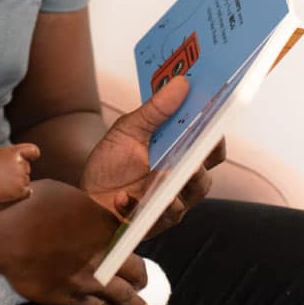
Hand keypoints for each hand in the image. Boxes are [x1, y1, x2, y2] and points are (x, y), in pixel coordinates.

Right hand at [0, 142, 39, 201]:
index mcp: (15, 152)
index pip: (33, 150)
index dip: (33, 154)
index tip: (33, 157)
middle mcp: (21, 164)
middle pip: (27, 167)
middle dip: (19, 169)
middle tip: (6, 173)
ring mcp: (21, 177)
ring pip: (26, 179)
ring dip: (19, 181)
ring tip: (5, 182)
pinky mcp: (20, 190)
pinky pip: (27, 191)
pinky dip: (23, 192)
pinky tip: (14, 191)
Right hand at [0, 180, 150, 304]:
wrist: (6, 233)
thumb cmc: (30, 204)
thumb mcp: (66, 194)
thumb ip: (87, 208)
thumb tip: (89, 214)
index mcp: (105, 225)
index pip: (133, 236)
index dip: (132, 243)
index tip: (129, 247)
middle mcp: (104, 254)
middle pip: (136, 270)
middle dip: (140, 276)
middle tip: (141, 281)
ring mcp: (88, 279)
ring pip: (123, 296)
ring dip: (135, 304)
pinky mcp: (69, 297)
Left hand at [78, 76, 226, 235]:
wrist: (86, 194)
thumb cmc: (113, 161)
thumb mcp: (129, 129)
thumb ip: (156, 109)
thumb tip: (182, 82)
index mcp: (182, 154)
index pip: (212, 147)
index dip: (217, 136)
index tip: (214, 122)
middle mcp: (183, 180)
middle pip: (204, 175)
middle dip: (198, 165)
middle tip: (192, 153)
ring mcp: (172, 203)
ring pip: (187, 197)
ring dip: (174, 186)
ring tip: (161, 175)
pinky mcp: (154, 222)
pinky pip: (156, 216)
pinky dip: (137, 205)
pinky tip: (124, 197)